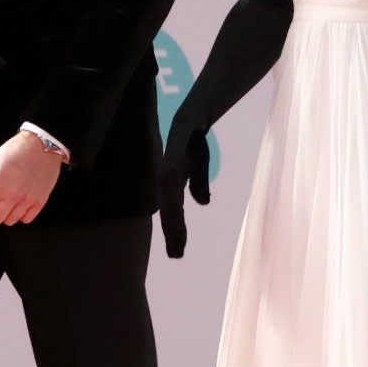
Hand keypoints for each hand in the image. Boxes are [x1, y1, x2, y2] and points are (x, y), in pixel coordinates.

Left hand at [0, 130, 61, 224]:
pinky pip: (25, 219)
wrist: (43, 144)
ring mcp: (27, 200)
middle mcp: (12, 195)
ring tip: (7, 199)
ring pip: (9, 221)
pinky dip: (20, 214)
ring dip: (4, 213)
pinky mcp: (39, 201)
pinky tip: (19, 202)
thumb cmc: (17, 149)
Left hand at [159, 120, 210, 257]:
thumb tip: (202, 203)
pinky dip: (172, 177)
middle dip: (170, 227)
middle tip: (176, 253)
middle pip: (165, 203)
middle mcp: (166, 171)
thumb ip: (198, 183)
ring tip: (177, 232)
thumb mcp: (200, 166)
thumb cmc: (194, 141)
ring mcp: (170, 156)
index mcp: (170, 180)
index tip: (177, 254)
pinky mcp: (175, 140)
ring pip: (168, 187)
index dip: (171, 230)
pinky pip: (173, 160)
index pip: (168, 210)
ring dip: (171, 210)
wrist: (194, 113)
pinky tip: (174, 187)